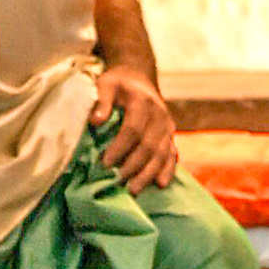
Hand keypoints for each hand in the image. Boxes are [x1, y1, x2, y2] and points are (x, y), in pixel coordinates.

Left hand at [91, 62, 179, 194]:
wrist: (138, 78)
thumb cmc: (118, 84)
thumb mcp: (106, 84)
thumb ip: (102, 100)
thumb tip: (96, 121)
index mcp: (143, 103)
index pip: (133, 130)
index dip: (120, 148)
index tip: (105, 164)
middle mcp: (160, 115)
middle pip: (149, 146)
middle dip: (133, 167)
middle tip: (117, 182)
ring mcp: (167, 126)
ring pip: (162, 154)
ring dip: (148, 174)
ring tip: (134, 190)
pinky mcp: (170, 135)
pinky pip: (172, 155)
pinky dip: (167, 170)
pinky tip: (160, 185)